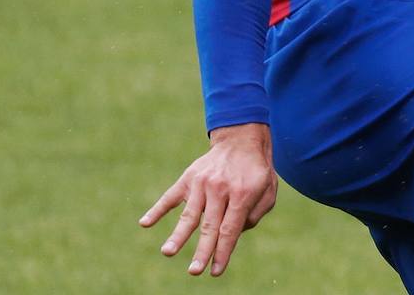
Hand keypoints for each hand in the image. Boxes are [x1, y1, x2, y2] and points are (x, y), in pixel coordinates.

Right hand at [139, 122, 277, 276]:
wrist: (241, 140)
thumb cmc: (256, 172)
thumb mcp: (268, 191)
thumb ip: (255, 215)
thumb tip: (232, 235)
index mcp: (242, 193)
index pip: (230, 229)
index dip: (223, 252)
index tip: (215, 271)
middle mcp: (220, 189)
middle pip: (209, 226)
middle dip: (202, 251)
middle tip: (194, 272)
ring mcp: (202, 183)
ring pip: (189, 214)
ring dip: (178, 235)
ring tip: (168, 252)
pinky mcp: (188, 178)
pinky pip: (170, 196)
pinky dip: (157, 209)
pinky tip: (145, 223)